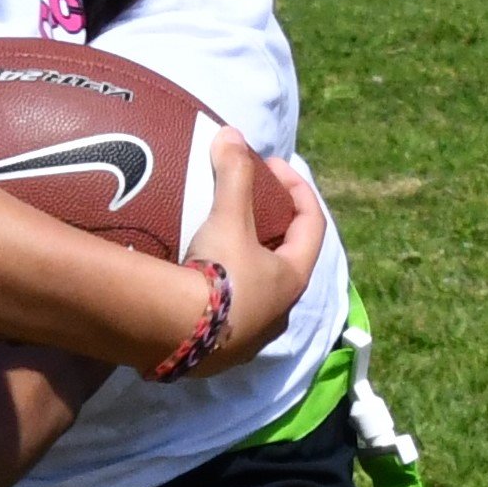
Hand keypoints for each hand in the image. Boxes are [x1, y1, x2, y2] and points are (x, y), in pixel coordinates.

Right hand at [183, 137, 327, 374]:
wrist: (175, 334)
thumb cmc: (218, 274)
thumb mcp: (229, 219)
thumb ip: (234, 175)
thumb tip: (231, 133)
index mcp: (293, 279)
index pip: (312, 225)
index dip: (298, 188)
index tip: (272, 166)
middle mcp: (280, 312)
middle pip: (286, 260)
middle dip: (271, 228)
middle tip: (248, 205)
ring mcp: (252, 337)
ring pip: (259, 292)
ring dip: (247, 264)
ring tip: (220, 242)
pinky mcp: (222, 353)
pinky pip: (229, 314)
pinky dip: (223, 292)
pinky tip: (199, 282)